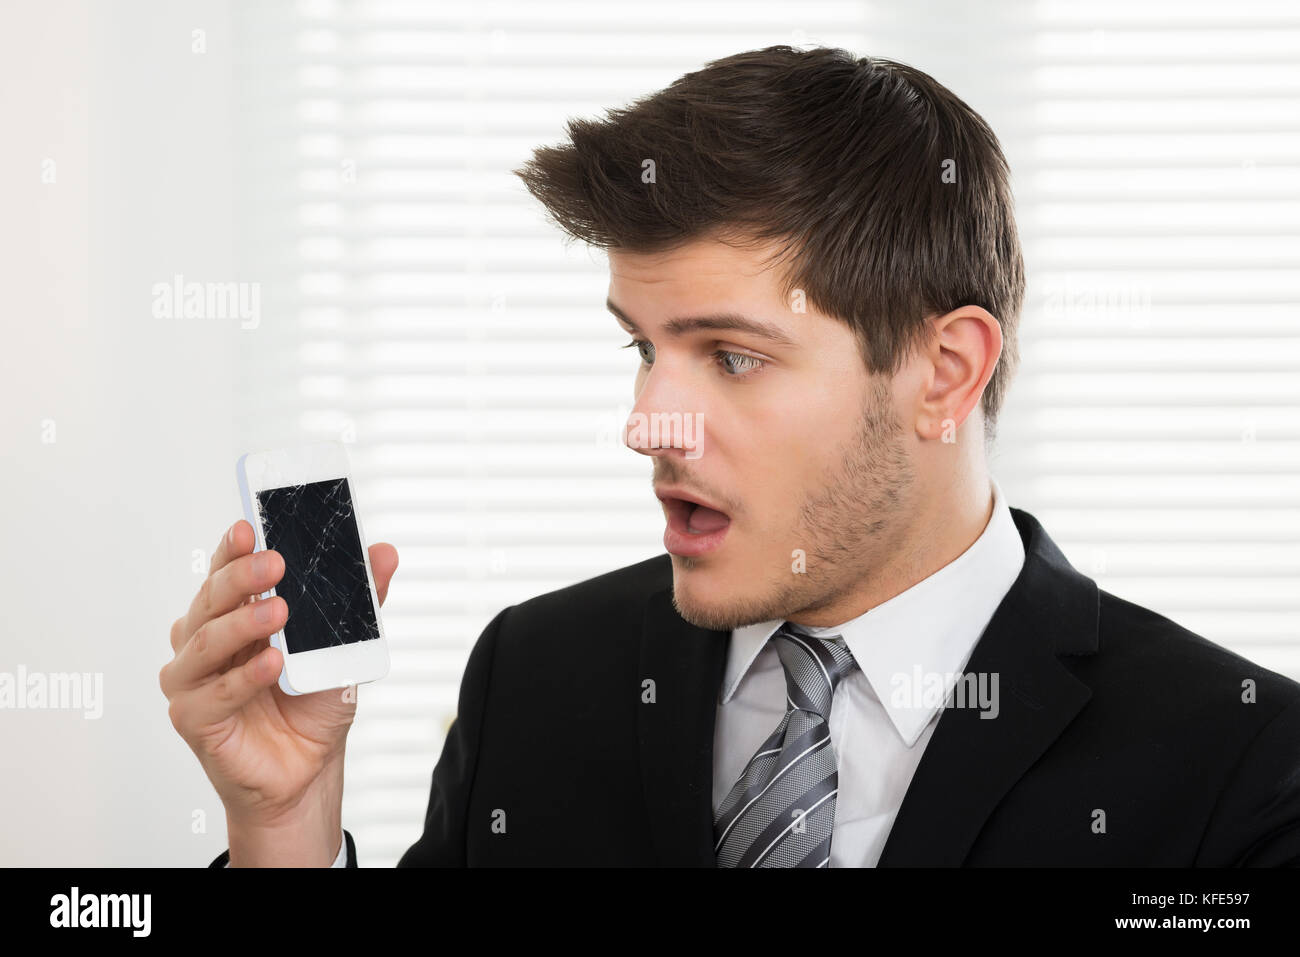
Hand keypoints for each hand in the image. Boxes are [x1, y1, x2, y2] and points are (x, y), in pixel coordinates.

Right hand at [160, 519, 397, 861]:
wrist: (308, 767)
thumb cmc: (311, 702)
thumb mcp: (343, 644)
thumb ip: (359, 600)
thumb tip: (384, 553)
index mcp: (232, 613)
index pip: (226, 571)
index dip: (234, 547)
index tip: (249, 524)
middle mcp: (204, 640)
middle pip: (212, 598)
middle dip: (242, 575)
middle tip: (275, 562)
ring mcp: (193, 679)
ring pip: (206, 640)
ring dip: (243, 622)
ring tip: (279, 611)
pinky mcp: (193, 718)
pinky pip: (215, 692)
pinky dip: (245, 677)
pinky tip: (272, 665)